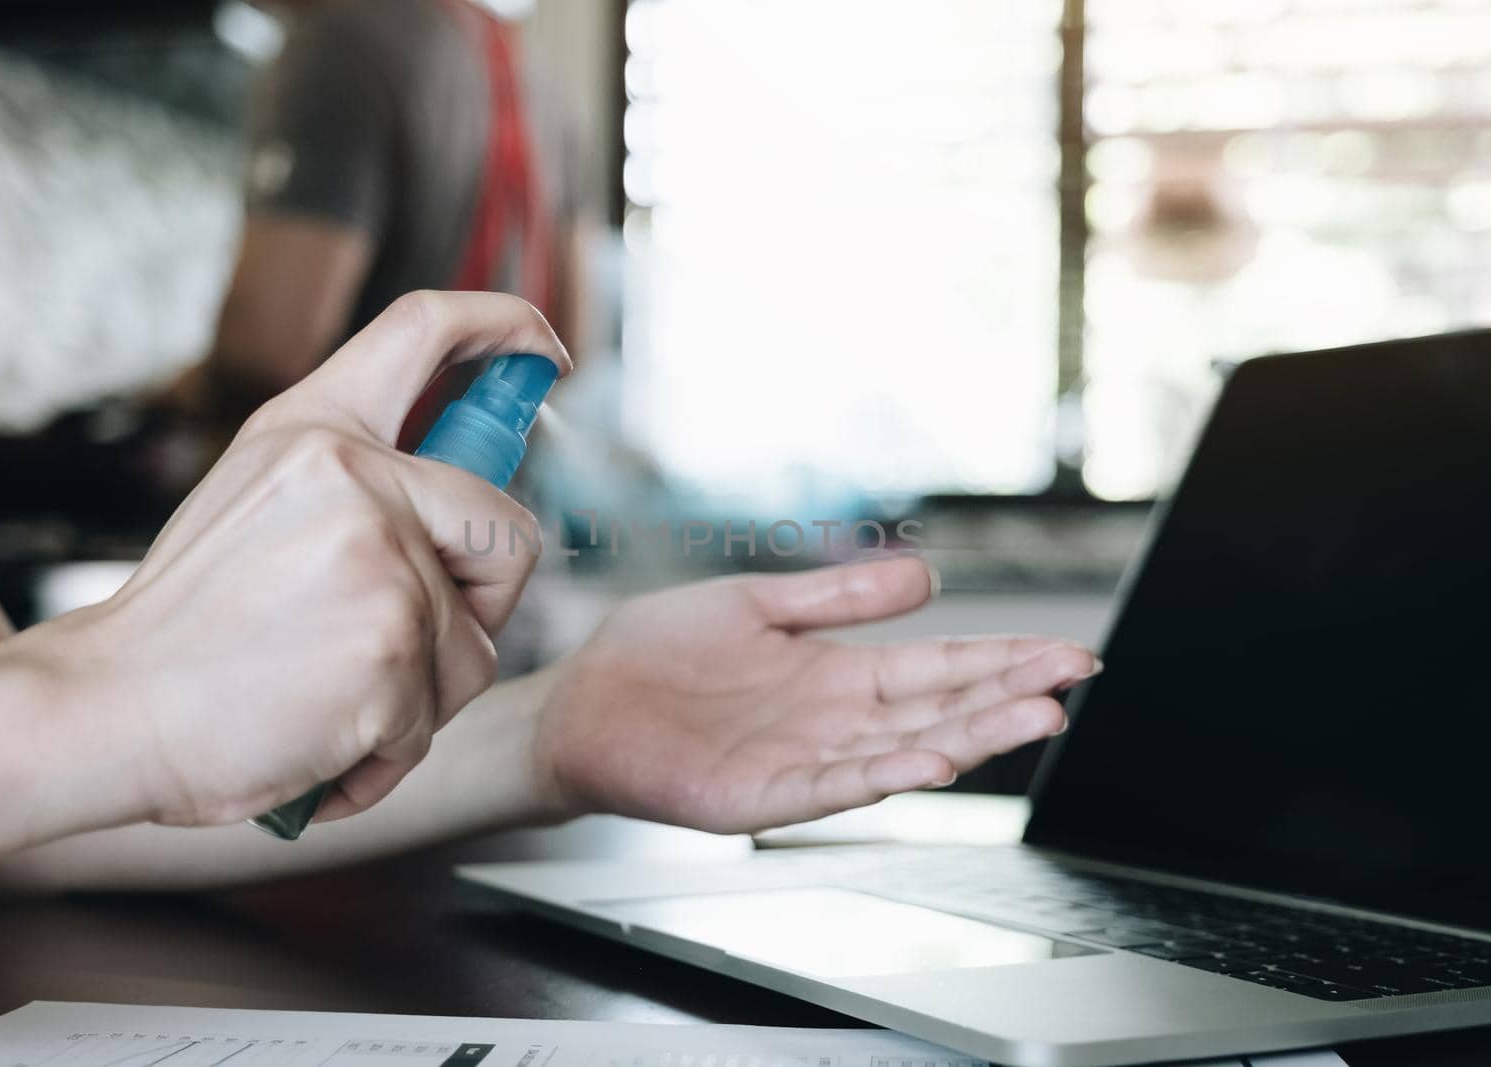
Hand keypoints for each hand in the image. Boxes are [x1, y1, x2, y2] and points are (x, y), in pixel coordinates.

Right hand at [26, 291, 569, 828]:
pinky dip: (390, 751)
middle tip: (414, 642)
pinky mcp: (395, 648)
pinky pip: (439, 714)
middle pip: (509, 529)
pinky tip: (320, 744)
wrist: (103, 708)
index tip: (545, 353)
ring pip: (476, 645)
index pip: (428, 327)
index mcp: (313, 428)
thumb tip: (460, 508)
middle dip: (486, 600)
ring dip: (422, 694)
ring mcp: (382, 560)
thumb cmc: (186, 627)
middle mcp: (356, 475)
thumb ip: (356, 486)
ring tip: (330, 701)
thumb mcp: (259, 501)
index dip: (506, 325)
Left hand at [536, 557, 1098, 832]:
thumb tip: (927, 578)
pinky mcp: (754, 796)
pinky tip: (925, 763)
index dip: (1003, 660)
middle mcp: (830, 722)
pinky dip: (876, 777)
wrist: (581, 699)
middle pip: (936, 710)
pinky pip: (825, 789)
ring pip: (898, 752)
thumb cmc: (660, 654)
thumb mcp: (759, 604)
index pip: (938, 668)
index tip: (1068, 653)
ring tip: (1028, 719)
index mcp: (837, 674)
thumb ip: (840, 598)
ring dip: (964, 740)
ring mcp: (797, 762)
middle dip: (1006, 697)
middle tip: (1070, 683)